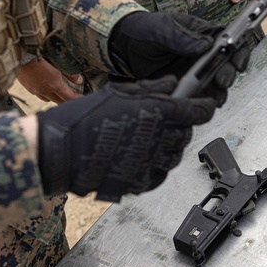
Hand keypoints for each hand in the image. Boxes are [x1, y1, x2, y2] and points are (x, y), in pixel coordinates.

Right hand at [16, 58, 82, 102]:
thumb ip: (69, 73)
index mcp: (54, 85)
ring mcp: (36, 90)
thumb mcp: (58, 63)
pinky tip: (46, 86)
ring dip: (56, 97)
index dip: (76, 99)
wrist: (19, 55)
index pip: (69, 97)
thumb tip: (79, 80)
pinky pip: (39, 94)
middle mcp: (45, 90)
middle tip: (73, 94)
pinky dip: (45, 93)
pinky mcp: (28, 88)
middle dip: (67, 99)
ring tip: (60, 91)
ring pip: (49, 99)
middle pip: (59, 101)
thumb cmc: (39, 56)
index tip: (81, 98)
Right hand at [35, 76, 214, 201]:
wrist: (60, 151)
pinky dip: (155, 165)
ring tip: (151, 138)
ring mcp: (152, 163)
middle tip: (169, 121)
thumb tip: (171, 83)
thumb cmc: (83, 119)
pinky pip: (159, 174)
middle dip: (182, 126)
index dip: (205, 106)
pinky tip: (142, 156)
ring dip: (170, 146)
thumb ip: (151, 89)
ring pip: (175, 155)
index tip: (206, 104)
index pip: (198, 111)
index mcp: (158, 112)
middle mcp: (160, 138)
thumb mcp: (119, 93)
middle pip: (187, 134)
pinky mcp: (141, 182)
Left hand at [109, 11, 242, 104]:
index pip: (228, 41)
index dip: (238, 51)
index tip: (237, 61)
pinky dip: (205, 100)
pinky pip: (200, 94)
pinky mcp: (186, 85)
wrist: (122, 47)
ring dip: (219, 90)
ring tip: (216, 97)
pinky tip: (204, 103)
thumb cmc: (143, 30)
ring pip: (216, 82)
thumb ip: (183, 37)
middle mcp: (203, 53)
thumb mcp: (162, 29)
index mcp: (201, 34)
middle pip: (226, 64)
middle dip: (228, 74)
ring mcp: (195, 70)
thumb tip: (206, 44)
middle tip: (222, 81)